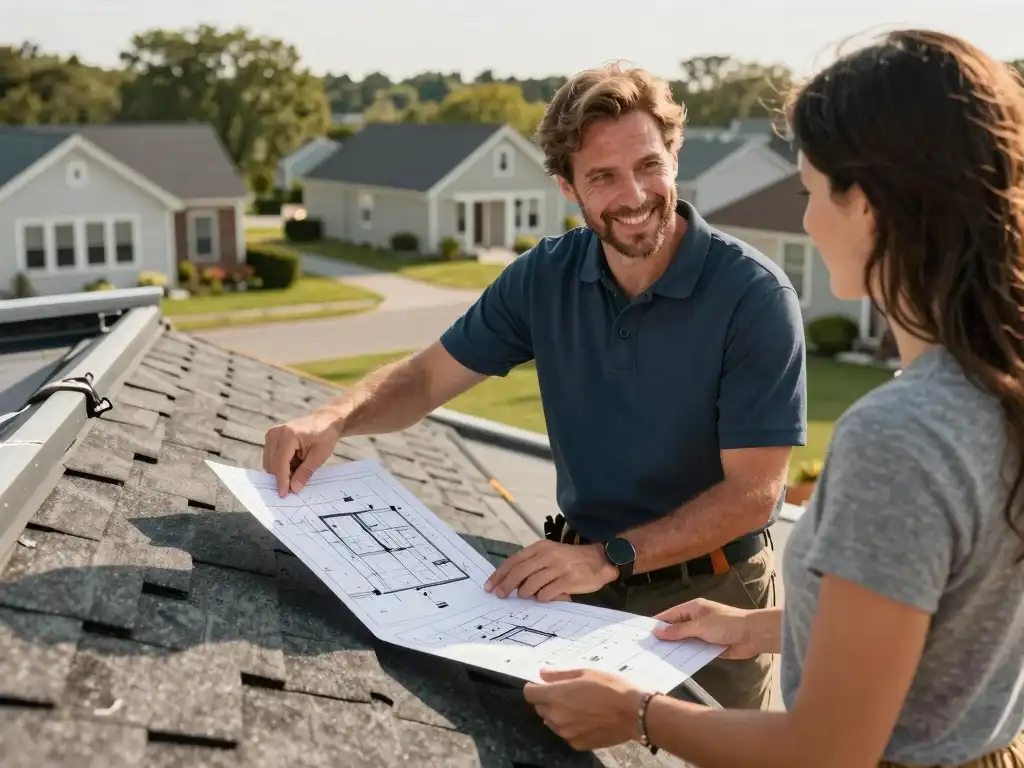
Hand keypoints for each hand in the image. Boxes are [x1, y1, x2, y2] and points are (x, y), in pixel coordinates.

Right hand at [263, 409, 340, 495]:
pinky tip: (295, 463)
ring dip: (282, 471)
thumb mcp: (319, 455)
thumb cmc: (325, 436)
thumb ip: (305, 472)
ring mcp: (271, 434)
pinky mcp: (271, 437)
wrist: (325, 420)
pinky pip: (272, 458)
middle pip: (272, 464)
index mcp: (288, 435)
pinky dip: (282, 465)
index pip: (280, 463)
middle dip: (282, 477)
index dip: (282, 481)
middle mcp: (275, 433)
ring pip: (270, 463)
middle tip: (296, 486)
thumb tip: (294, 489)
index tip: (284, 495)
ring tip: (300, 467)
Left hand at [484, 541, 616, 600]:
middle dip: (506, 586)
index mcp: (540, 547)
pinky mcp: (568, 580)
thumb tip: (508, 581)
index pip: (514, 560)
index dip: (499, 574)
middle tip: (500, 596)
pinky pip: (547, 593)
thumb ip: (532, 564)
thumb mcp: (550, 554)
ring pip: (531, 584)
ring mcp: (558, 567)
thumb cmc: (570, 560)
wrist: (599, 560)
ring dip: (525, 593)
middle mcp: (548, 555)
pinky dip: (541, 598)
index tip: (490, 586)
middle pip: (519, 572)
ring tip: (526, 596)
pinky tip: (543, 598)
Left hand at [524, 668, 644, 750]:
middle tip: (568, 693)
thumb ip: (559, 674)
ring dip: (557, 713)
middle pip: (540, 707)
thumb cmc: (610, 687)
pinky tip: (586, 719)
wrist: (633, 713)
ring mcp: (566, 732)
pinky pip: (565, 733)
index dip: (534, 687)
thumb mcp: (585, 672)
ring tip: (579, 706)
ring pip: (551, 721)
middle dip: (548, 699)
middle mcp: (556, 716)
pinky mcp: (576, 744)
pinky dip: (570, 726)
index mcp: (556, 695)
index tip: (544, 684)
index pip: (529, 693)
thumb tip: (541, 674)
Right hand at [653, 598, 757, 658]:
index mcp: (692, 609)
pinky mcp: (709, 646)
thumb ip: (679, 630)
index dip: (657, 623)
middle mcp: (696, 620)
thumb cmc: (727, 624)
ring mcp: (703, 634)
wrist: (753, 635)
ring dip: (675, 648)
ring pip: (684, 641)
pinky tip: (676, 663)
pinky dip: (686, 655)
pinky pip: (694, 650)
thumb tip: (658, 632)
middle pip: (676, 629)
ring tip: (657, 658)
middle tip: (647, 649)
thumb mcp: (700, 626)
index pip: (670, 615)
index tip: (642, 633)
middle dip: (664, 638)